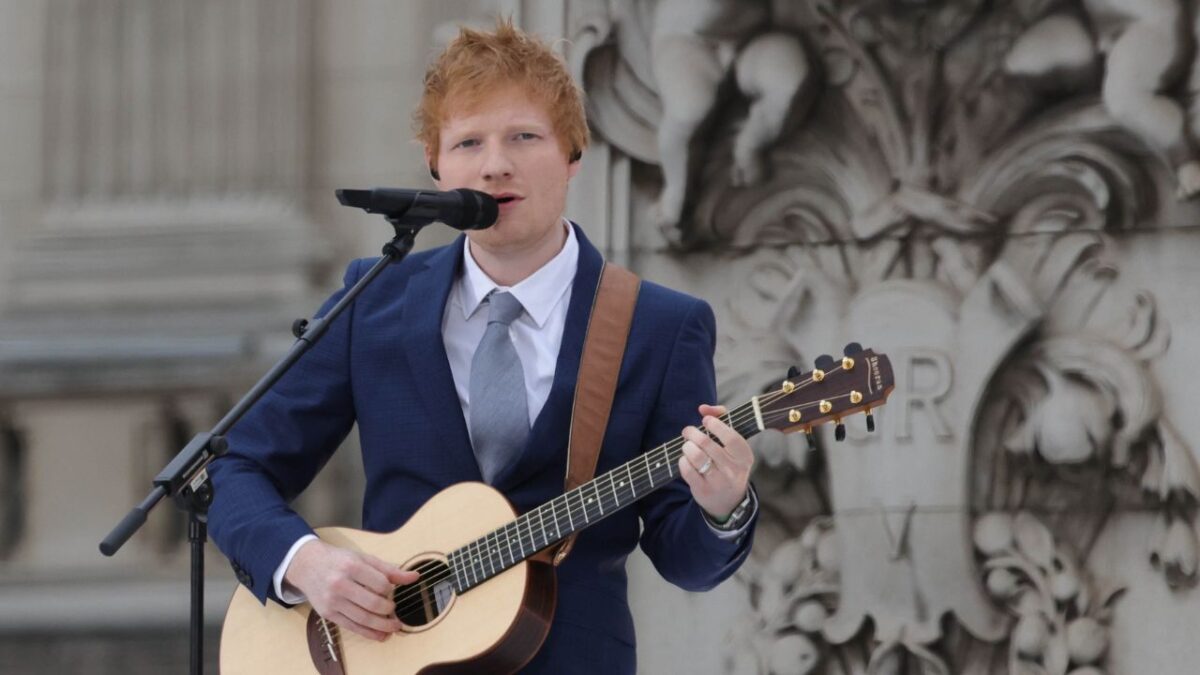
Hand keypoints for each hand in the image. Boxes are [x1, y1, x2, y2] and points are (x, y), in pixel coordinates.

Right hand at [283, 538, 418, 640]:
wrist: (308, 566)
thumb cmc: (339, 561)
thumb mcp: (363, 558)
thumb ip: (389, 570)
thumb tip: (414, 577)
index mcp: (351, 566)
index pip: (380, 583)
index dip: (389, 589)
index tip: (389, 590)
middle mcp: (340, 584)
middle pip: (373, 603)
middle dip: (389, 610)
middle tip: (393, 610)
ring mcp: (333, 601)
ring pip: (364, 619)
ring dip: (383, 626)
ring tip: (394, 626)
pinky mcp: (328, 614)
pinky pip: (352, 627)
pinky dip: (370, 633)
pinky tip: (381, 635)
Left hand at [678, 404, 753, 519]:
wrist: (729, 500)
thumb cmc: (729, 463)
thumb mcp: (733, 444)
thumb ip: (722, 419)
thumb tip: (703, 408)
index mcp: (744, 455)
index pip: (731, 437)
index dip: (716, 425)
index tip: (705, 420)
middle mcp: (733, 469)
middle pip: (707, 444)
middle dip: (692, 433)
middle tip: (687, 431)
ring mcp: (718, 481)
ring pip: (696, 456)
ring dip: (687, 447)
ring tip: (687, 445)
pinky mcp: (703, 490)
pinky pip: (687, 470)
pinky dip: (683, 461)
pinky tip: (686, 459)